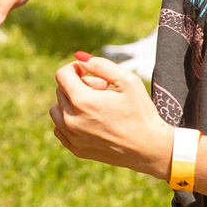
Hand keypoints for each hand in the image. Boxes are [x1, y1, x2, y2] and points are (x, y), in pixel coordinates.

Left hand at [49, 53, 170, 173]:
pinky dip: (69, 120)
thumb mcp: (127, 80)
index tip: (89, 72)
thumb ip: (101, 65)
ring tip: (95, 106)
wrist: (149, 148)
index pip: (62, 75)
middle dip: (78, 85)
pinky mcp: (76, 149)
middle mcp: (72, 120)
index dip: (76, 68)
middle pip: (61, 91)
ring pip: (56, 110)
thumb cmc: (141, 112)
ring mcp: (72, 137)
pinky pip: (59, 128)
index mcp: (83, 101)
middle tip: (103, 90)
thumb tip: (79, 58)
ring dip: (70, 103)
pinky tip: (90, 120)